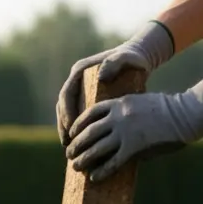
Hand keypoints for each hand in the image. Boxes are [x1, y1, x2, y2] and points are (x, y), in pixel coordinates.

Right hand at [57, 21, 175, 144]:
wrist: (139, 57)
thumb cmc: (132, 58)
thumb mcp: (125, 58)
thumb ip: (114, 63)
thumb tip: (101, 78)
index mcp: (79, 71)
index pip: (66, 95)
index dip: (66, 113)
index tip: (71, 128)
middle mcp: (76, 80)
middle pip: (63, 106)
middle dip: (63, 125)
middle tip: (68, 142)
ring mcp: (81, 88)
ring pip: (67, 111)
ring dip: (66, 129)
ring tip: (70, 146)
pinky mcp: (87, 96)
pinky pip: (77, 113)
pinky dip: (76, 127)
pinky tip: (79, 141)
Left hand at [64, 75, 202, 181]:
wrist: (186, 113)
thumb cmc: (167, 108)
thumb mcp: (141, 102)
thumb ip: (124, 112)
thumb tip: (112, 128)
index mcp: (119, 103)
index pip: (90, 113)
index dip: (77, 125)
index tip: (71, 133)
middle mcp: (118, 117)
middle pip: (88, 133)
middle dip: (76, 145)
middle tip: (69, 154)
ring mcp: (126, 133)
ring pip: (96, 149)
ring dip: (83, 160)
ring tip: (76, 167)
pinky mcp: (135, 147)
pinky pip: (112, 162)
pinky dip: (101, 171)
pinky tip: (94, 177)